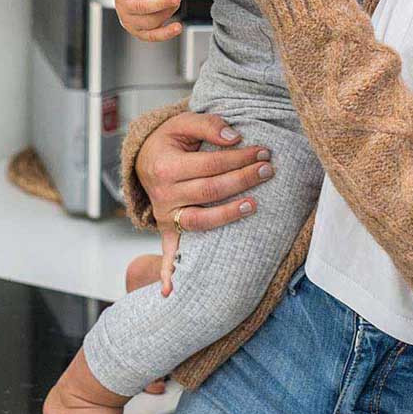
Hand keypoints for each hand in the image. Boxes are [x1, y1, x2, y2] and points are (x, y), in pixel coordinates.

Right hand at [114, 0, 180, 41]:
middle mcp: (124, 6)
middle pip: (142, 6)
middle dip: (162, 2)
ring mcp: (130, 21)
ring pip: (151, 21)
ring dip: (168, 11)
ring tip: (174, 2)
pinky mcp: (139, 33)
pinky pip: (153, 36)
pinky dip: (167, 33)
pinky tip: (177, 28)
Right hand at [135, 112, 275, 293]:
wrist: (144, 158)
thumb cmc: (169, 140)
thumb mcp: (183, 122)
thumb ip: (209, 125)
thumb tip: (235, 138)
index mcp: (165, 167)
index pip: (211, 165)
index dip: (239, 158)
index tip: (262, 151)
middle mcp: (162, 195)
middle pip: (210, 191)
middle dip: (243, 179)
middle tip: (268, 169)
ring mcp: (164, 216)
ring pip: (200, 221)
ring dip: (228, 215)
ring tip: (254, 205)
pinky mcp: (166, 230)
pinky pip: (168, 254)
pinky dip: (168, 274)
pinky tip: (171, 291)